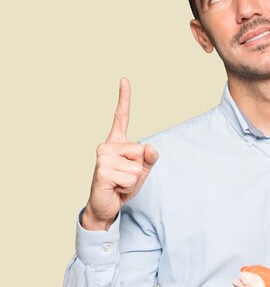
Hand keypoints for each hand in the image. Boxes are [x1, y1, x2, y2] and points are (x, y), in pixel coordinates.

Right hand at [82, 78, 157, 230]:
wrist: (105, 206)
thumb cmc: (122, 186)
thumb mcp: (141, 172)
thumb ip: (149, 159)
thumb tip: (150, 147)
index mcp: (116, 143)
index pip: (121, 117)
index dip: (124, 98)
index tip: (124, 80)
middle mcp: (107, 146)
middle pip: (142, 151)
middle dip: (139, 169)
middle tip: (124, 177)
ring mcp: (102, 157)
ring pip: (138, 167)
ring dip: (134, 180)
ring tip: (119, 183)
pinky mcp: (102, 171)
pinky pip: (131, 178)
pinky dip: (128, 187)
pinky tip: (115, 188)